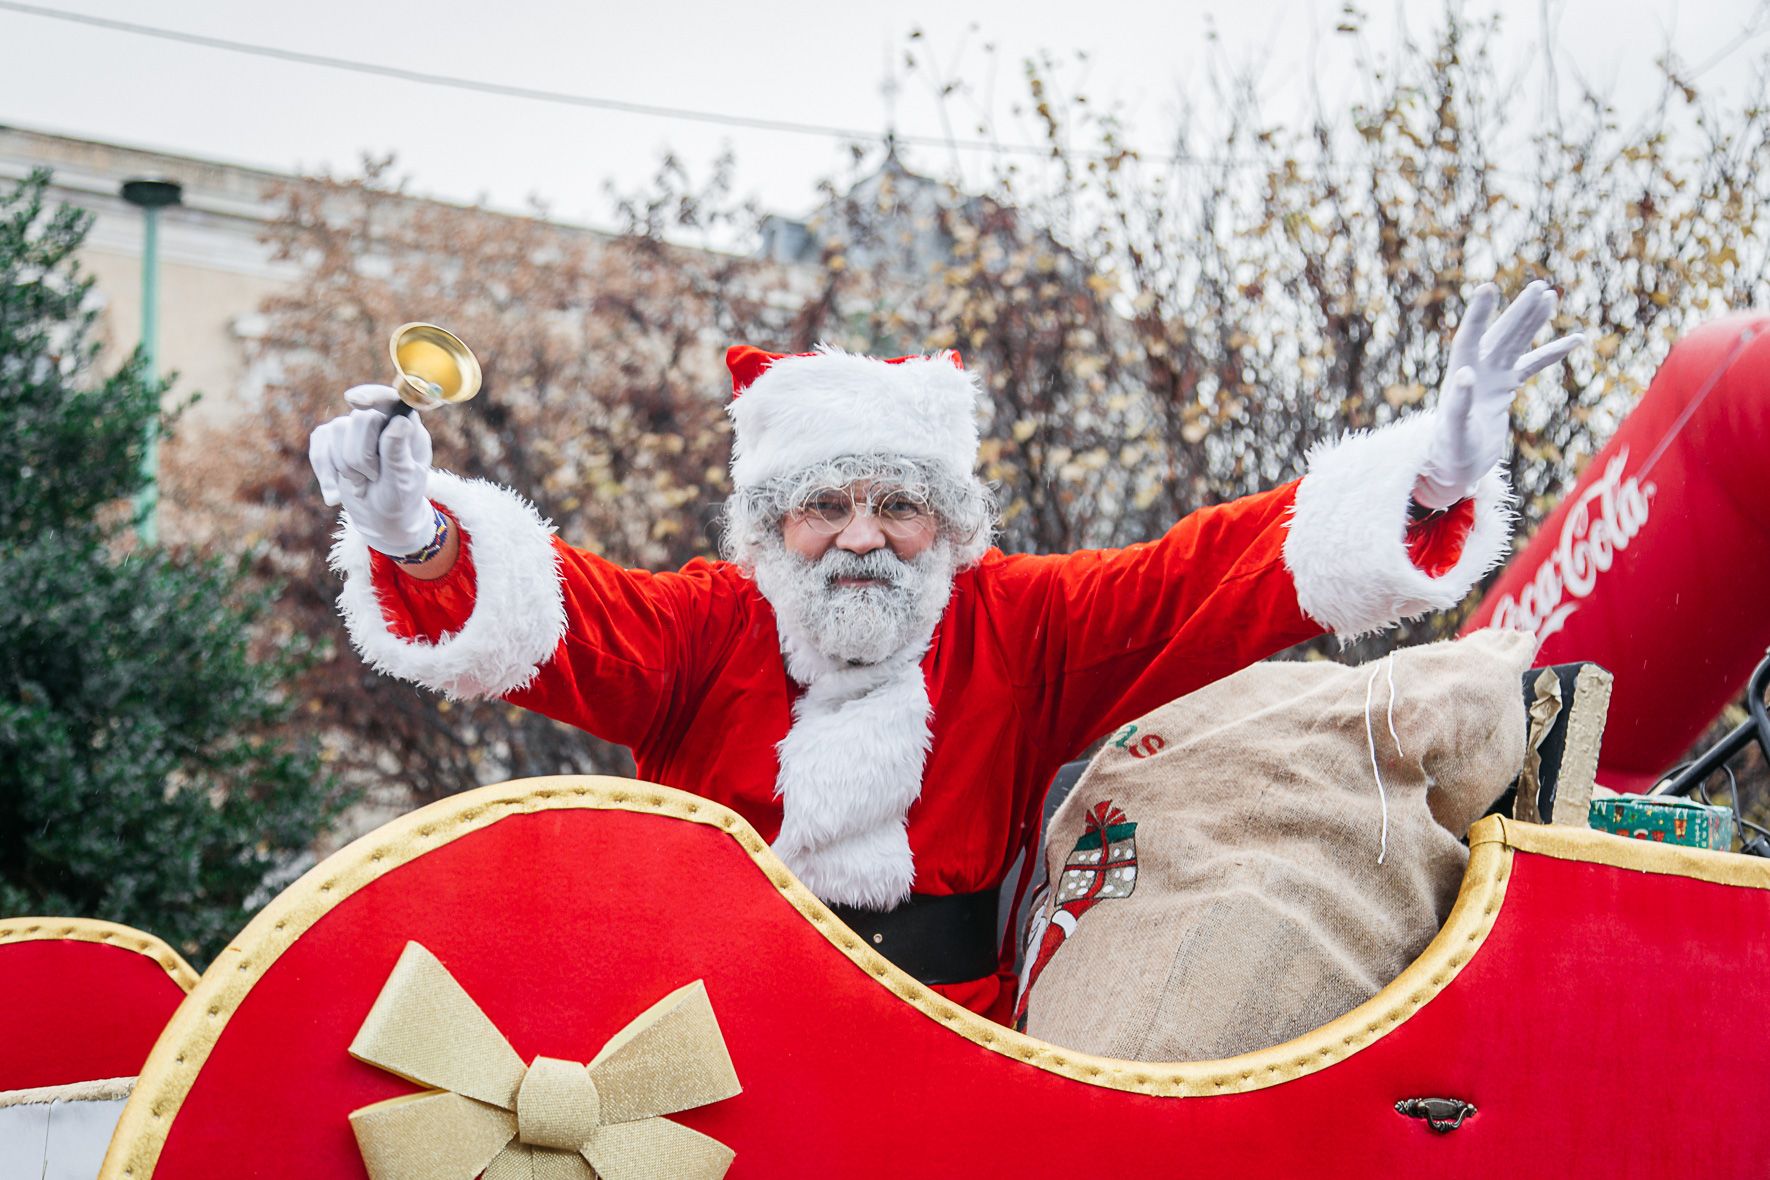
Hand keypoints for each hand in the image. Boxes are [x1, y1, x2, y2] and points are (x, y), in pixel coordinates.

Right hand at [308, 385, 436, 554]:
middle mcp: (380, 420)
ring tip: (363, 484)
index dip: (373, 396)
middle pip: (359, 419)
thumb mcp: (404, 480)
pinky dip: (325, 472)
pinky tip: (334, 495)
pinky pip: (319, 445)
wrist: (382, 519)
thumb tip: (400, 421)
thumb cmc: (400, 498)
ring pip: (336, 431)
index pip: (391, 399)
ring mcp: (354, 429)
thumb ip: (398, 452)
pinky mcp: (332, 441)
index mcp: (406, 425)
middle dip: (361, 457)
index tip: (355, 401)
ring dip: (346, 468)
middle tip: (373, 478)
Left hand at [1415, 280, 1584, 509]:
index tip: (1488, 287)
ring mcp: (1492, 378)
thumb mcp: (1453, 431)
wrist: (1454, 467)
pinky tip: (1577, 340)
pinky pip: (1531, 365)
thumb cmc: (1450, 452)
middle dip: (1519, 311)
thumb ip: (1458, 404)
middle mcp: (1476, 371)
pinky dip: (1551, 353)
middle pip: (1500, 335)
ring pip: (1516, 344)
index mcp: (1460, 377)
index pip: (1469, 338)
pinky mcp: (1505, 389)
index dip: (1479, 315)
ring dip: (1532, 322)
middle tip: (1540, 286)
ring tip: (1550, 296)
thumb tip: (1466, 373)